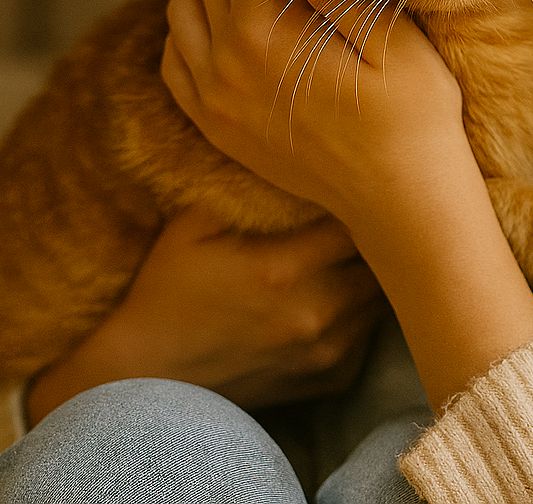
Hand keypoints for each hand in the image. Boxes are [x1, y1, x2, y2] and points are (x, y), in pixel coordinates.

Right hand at [26, 206, 383, 424]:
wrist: (148, 379)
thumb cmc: (167, 291)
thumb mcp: (191, 225)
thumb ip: (246, 186)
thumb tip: (297, 152)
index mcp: (283, 267)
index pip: (361, 219)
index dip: (363, 196)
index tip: (355, 181)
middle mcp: (316, 312)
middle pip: (384, 259)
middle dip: (379, 234)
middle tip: (368, 212)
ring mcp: (327, 351)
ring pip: (382, 297)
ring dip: (374, 273)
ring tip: (353, 251)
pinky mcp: (331, 378)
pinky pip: (370, 335)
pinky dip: (362, 313)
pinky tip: (337, 294)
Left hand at [162, 0, 532, 411]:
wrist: (403, 202)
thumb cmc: (414, 114)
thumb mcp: (388, 34)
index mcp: (262, 32)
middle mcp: (221, 64)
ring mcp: (211, 101)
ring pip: (180, 10)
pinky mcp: (215, 127)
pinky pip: (174, 60)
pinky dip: (191, 30)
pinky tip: (230, 25)